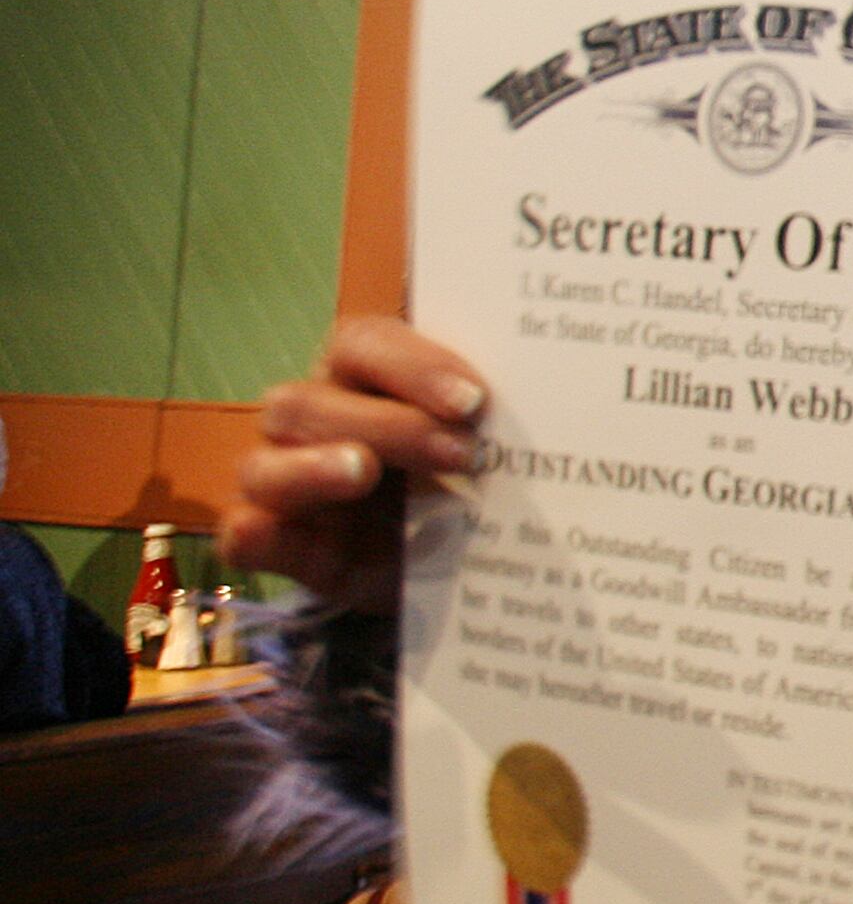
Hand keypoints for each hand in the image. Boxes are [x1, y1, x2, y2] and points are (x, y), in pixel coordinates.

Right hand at [222, 320, 488, 612]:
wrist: (463, 558)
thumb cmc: (474, 474)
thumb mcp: (493, 441)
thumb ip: (503, 416)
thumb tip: (558, 392)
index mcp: (366, 377)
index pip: (365, 344)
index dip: (413, 365)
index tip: (474, 399)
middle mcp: (316, 422)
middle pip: (312, 403)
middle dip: (388, 425)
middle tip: (461, 452)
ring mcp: (289, 485)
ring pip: (264, 465)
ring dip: (312, 468)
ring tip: (362, 473)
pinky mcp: (288, 546)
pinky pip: (244, 534)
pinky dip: (253, 533)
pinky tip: (268, 530)